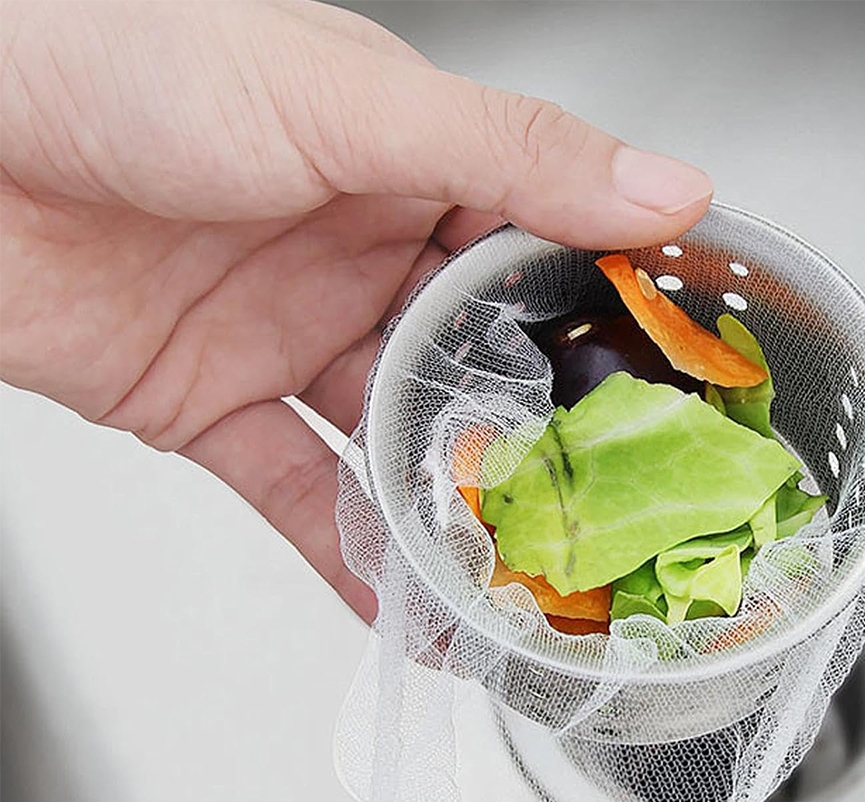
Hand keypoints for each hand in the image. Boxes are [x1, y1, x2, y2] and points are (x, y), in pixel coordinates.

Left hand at [1, 0, 711, 620]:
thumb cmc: (124, 62)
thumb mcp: (344, 100)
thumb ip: (507, 152)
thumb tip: (664, 188)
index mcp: (403, 164)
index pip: (532, 249)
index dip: (597, 316)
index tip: (660, 389)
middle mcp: (352, 253)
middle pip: (465, 361)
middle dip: (525, 433)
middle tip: (591, 504)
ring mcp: (286, 333)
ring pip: (386, 438)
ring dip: (439, 506)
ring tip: (504, 571)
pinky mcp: (210, 401)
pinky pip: (292, 487)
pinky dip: (341, 550)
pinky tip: (395, 601)